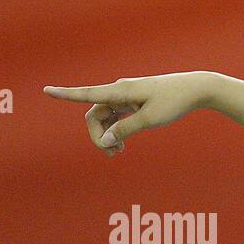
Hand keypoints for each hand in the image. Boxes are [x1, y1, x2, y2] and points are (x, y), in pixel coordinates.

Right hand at [42, 71, 218, 155]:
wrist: (196, 89)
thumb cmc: (174, 102)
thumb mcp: (150, 119)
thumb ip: (126, 129)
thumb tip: (104, 139)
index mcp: (120, 91)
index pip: (87, 94)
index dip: (66, 94)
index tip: (46, 90)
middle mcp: (119, 91)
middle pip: (96, 114)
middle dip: (97, 134)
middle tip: (112, 155)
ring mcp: (127, 96)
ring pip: (106, 117)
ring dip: (107, 135)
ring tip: (119, 152)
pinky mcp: (135, 101)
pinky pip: (117, 116)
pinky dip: (116, 130)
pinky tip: (122, 144)